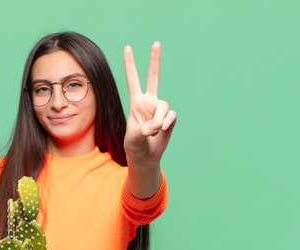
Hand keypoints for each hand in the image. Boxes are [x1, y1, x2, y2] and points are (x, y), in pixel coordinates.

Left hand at [123, 41, 176, 164]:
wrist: (145, 156)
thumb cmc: (135, 146)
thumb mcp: (134, 138)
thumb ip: (144, 130)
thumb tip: (158, 124)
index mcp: (135, 102)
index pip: (132, 79)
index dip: (130, 64)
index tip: (127, 47)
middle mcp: (148, 101)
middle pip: (153, 77)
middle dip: (154, 60)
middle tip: (156, 42)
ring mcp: (159, 109)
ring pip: (164, 105)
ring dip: (159, 119)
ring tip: (153, 131)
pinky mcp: (169, 118)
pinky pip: (171, 115)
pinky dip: (166, 123)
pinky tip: (161, 130)